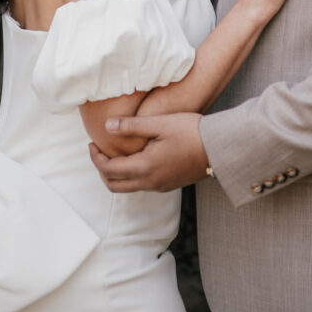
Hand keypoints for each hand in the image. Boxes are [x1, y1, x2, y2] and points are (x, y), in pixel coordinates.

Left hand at [89, 113, 207, 191]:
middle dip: (101, 169)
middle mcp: (150, 182)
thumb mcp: (159, 124)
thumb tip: (107, 126)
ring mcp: (161, 186)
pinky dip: (131, 175)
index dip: (95, 157)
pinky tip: (137, 157)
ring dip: (116, 174)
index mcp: (144, 168)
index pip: (109, 169)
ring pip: (128, 187)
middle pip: (114, 185)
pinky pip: (142, 185)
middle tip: (98, 151)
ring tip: (115, 153)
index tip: (91, 143)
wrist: (220, 147)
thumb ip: (131, 126)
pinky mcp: (169, 184)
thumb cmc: (191, 132)